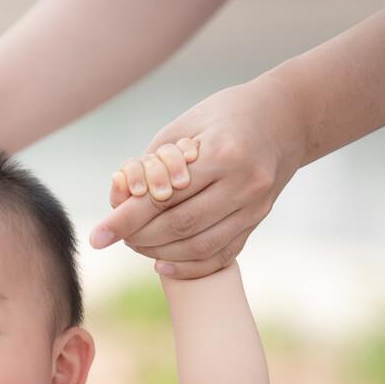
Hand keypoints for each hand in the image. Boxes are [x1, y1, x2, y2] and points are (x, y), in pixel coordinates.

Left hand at [91, 75, 306, 277]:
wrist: (287, 117)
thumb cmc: (225, 117)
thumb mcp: (183, 128)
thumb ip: (151, 166)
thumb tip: (119, 204)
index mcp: (222, 153)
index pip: (162, 196)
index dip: (125, 219)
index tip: (97, 236)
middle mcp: (244, 183)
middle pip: (180, 226)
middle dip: (140, 237)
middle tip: (117, 237)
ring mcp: (255, 206)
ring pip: (200, 246)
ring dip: (160, 253)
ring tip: (137, 246)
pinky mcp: (258, 220)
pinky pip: (222, 254)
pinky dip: (190, 266)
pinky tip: (163, 265)